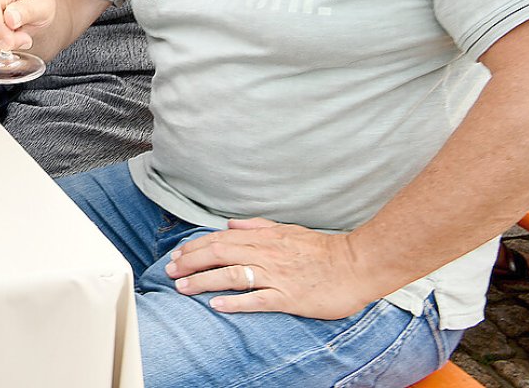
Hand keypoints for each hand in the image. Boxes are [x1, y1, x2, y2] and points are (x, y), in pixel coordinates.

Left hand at [163, 219, 378, 319]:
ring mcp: (277, 275)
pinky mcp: (289, 297)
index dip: (195, 247)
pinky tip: (217, 305)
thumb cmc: (323, 249)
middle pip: (218, 253)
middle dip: (190, 262)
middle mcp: (266, 254)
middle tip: (170, 270)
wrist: (357, 264)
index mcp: (264, 238)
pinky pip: (257, 299)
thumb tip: (231, 223)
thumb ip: (258, 226)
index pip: (220, 239)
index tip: (178, 254)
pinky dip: (234, 301)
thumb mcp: (288, 230)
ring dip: (203, 280)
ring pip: (231, 274)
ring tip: (183, 287)